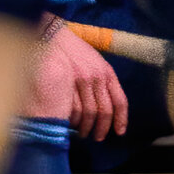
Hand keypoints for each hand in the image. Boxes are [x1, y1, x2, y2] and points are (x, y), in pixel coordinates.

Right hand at [43, 19, 128, 141]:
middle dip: (101, 128)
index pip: (120, 101)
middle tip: (97, 137)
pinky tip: (70, 124)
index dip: (121, 120)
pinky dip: (72, 119)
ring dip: (85, 126)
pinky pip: (72, 107)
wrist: (52, 36)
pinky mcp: (64, 82)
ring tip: (82, 133)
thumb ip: (102, 80)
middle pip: (104, 110)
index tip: (119, 132)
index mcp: (107, 73)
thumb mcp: (95, 62)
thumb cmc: (73, 50)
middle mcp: (97, 77)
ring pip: (88, 112)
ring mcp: (80, 80)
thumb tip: (105, 104)